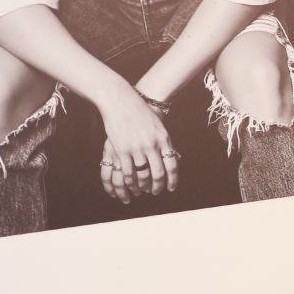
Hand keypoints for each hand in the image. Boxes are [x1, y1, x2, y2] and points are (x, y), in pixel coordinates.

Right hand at [96, 86, 177, 203]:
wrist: (121, 101)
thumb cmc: (140, 112)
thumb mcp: (158, 126)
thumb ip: (164, 142)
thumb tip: (171, 157)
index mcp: (164, 139)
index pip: (172, 164)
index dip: (172, 179)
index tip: (171, 188)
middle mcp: (152, 145)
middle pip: (158, 173)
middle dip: (158, 186)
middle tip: (156, 192)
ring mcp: (137, 148)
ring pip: (142, 175)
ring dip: (143, 186)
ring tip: (142, 191)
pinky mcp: (122, 149)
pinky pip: (128, 171)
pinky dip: (130, 181)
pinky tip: (130, 185)